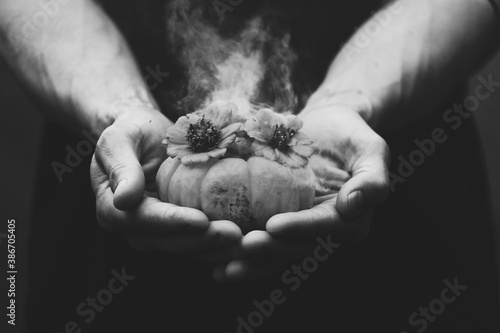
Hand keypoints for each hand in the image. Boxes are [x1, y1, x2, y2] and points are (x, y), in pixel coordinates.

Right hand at [90, 102, 241, 256]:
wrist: (148, 136)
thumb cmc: (132, 131)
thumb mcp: (119, 139)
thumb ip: (121, 167)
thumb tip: (124, 200)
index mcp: (113, 209)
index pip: (145, 220)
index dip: (174, 222)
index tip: (201, 220)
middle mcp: (136, 229)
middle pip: (170, 241)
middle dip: (204, 241)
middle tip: (237, 235)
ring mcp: (159, 233)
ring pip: (190, 248)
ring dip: (219, 248)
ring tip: (248, 242)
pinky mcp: (181, 230)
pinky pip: (201, 240)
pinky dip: (223, 243)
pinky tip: (249, 238)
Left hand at [213, 102, 390, 280]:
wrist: (325, 127)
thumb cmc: (350, 136)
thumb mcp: (371, 150)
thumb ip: (373, 179)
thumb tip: (353, 205)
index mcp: (348, 219)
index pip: (325, 227)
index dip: (301, 228)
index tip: (273, 226)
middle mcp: (321, 230)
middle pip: (296, 247)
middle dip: (270, 250)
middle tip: (243, 246)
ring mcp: (296, 227)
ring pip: (275, 251)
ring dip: (250, 262)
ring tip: (222, 266)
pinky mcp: (276, 219)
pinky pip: (259, 237)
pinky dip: (238, 251)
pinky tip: (214, 260)